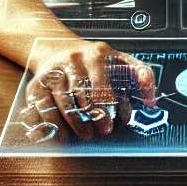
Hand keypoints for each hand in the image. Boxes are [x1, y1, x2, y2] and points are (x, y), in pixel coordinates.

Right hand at [18, 38, 156, 142]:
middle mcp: (71, 61)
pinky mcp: (35, 86)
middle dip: (89, 118)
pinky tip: (59, 136)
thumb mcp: (121, 60)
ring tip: (82, 136)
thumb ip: (140, 75)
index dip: (106, 107)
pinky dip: (48, 124)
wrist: (58, 49)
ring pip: (59, 102)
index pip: (101, 84)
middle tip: (97, 133)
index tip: (111, 125)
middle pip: (79, 94)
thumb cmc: (94, 61)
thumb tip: (151, 98)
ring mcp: (52, 73)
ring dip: (71, 124)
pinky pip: (39, 108)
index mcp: (96, 55)